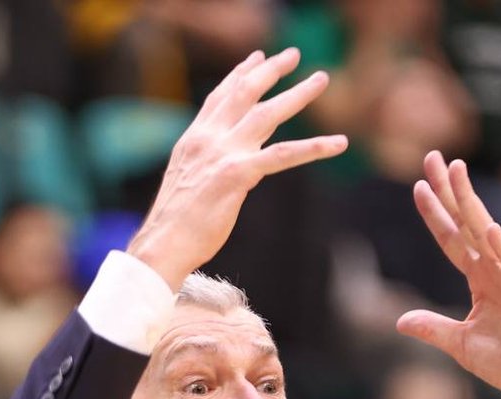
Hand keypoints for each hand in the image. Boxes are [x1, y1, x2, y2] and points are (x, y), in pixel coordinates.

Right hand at [127, 48, 347, 289]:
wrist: (163, 243)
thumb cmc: (176, 223)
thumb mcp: (188, 182)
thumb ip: (205, 164)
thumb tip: (221, 167)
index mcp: (195, 139)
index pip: (220, 96)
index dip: (240, 74)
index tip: (257, 57)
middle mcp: (208, 138)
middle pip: (244, 93)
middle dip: (270, 70)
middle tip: (293, 54)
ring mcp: (223, 154)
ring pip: (267, 114)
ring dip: (297, 94)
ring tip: (321, 79)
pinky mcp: (237, 175)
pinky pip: (283, 155)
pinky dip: (313, 148)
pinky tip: (337, 143)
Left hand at [400, 153, 500, 398]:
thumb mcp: (462, 346)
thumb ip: (434, 329)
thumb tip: (400, 320)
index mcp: (482, 280)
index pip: (453, 240)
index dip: (436, 214)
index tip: (418, 186)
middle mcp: (499, 271)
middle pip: (468, 224)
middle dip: (451, 190)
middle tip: (432, 156)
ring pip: (489, 235)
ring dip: (472, 204)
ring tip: (457, 172)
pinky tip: (489, 228)